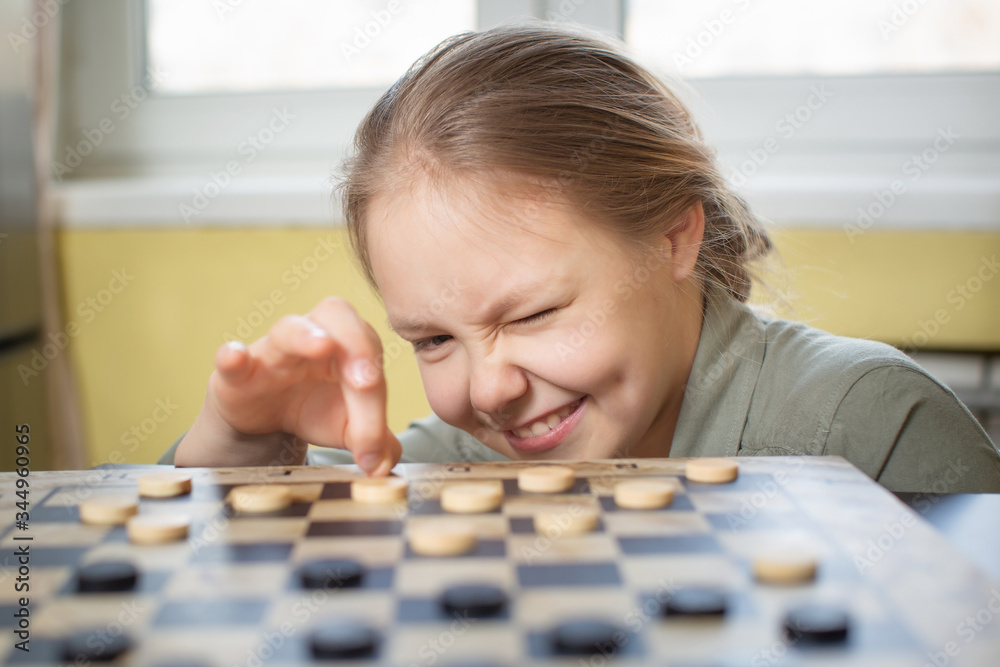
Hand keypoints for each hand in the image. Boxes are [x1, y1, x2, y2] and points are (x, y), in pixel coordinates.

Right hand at [207, 297, 400, 474]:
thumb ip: (373, 439)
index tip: (373, 440)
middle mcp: (315, 336)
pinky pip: (232, 357)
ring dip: (306, 335)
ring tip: (322, 345)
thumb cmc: (314, 408)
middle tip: (368, 381)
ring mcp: (274, 351)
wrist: (264, 419)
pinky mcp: (238, 373)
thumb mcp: (347, 426)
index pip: (369, 357)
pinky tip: (235, 357)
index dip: (376, 395)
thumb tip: (383, 464)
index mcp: (349, 345)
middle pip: (337, 316)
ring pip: (288, 329)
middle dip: (357, 344)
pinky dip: (232, 356)